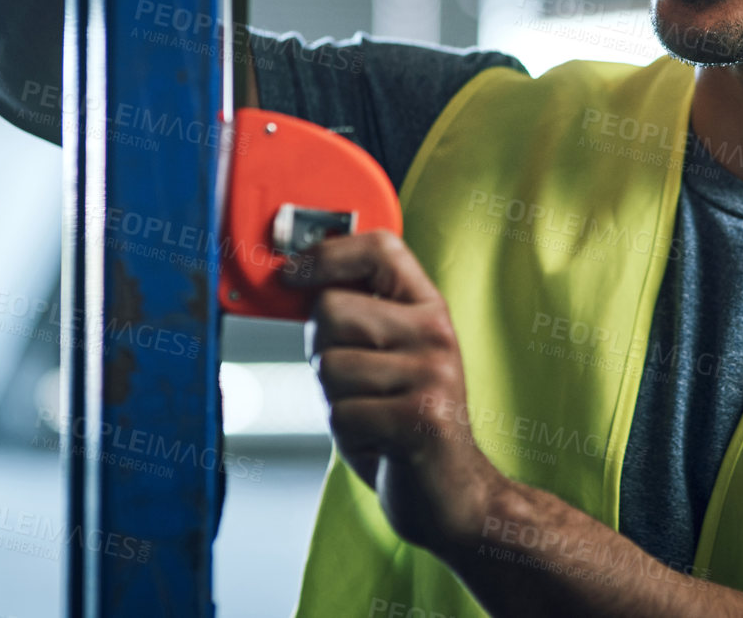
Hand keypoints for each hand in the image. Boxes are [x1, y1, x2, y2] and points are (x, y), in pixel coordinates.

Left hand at [291, 230, 504, 554]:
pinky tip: (378, 441)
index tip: (292, 273)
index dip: (327, 253)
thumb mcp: (388, 356)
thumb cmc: (403, 421)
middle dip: (321, 350)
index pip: (380, 248)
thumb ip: (356, 317)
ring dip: (335, 400)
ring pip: (329, 366)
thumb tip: (290, 280)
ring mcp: (433, 374)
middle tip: (354, 383)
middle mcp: (436, 332)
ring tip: (371, 414)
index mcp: (429, 308)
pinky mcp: (420, 419)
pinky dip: (348, 434)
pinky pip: (342, 412)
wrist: (451, 493)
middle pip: (332, 309)